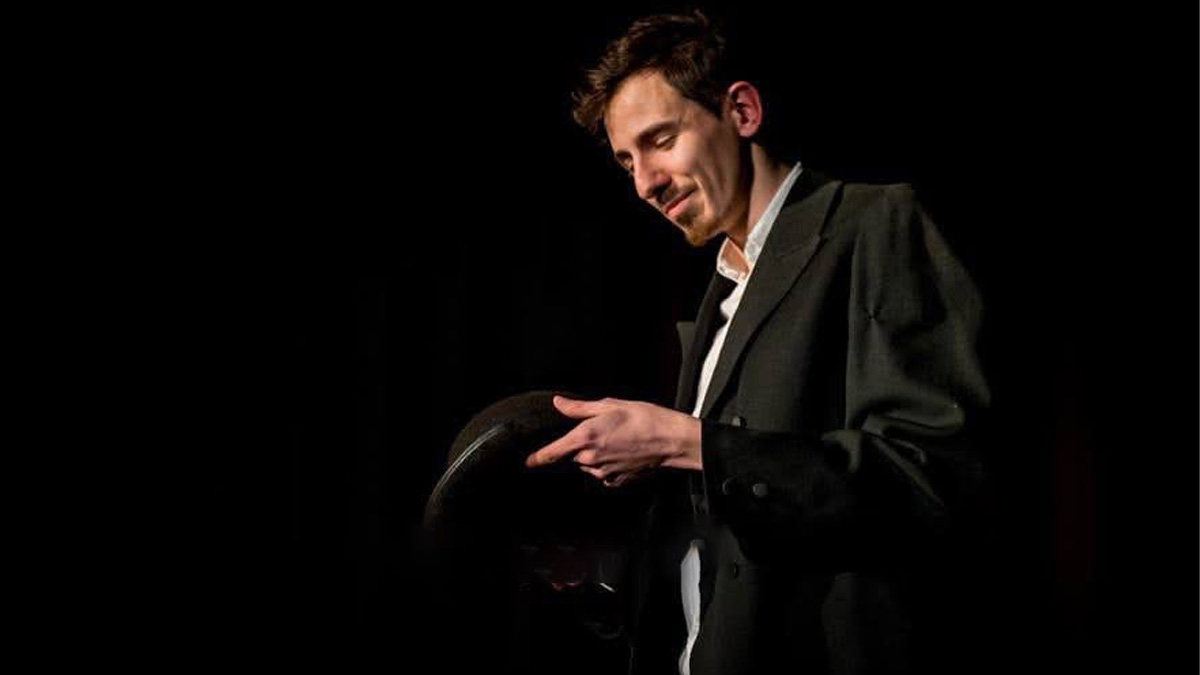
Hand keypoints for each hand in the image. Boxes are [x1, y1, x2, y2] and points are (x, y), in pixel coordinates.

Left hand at [524, 395, 701, 486]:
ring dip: (593, 455)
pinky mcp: (616, 481)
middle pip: (571, 456)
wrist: (670, 440)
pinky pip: (602, 474)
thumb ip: (579, 408)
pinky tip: (622, 452)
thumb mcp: (609, 405)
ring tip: (616, 440)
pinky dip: (607, 464)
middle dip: (578, 446)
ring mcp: (603, 473)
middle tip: (600, 431)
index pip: (551, 453)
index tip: (528, 462)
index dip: (537, 459)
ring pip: (587, 465)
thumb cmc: (644, 419)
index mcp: (585, 438)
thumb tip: (559, 404)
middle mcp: (591, 459)